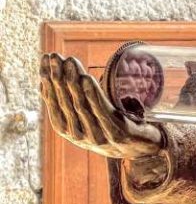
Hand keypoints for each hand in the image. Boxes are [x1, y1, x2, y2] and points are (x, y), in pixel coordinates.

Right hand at [40, 53, 162, 158]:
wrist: (142, 146)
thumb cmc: (113, 125)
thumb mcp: (88, 115)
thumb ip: (74, 101)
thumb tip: (52, 78)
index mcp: (68, 130)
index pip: (53, 103)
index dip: (48, 81)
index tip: (46, 59)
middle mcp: (79, 136)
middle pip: (65, 102)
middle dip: (59, 77)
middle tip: (56, 56)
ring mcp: (98, 136)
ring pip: (81, 105)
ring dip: (74, 81)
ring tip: (70, 62)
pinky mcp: (117, 134)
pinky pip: (102, 112)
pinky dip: (93, 94)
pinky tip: (87, 79)